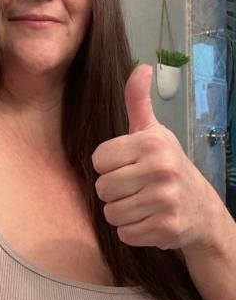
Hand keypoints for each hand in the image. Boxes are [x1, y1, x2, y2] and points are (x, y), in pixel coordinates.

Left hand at [92, 64, 223, 251]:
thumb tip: (141, 66)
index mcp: (151, 143)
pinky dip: (132, 230)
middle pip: (102, 188)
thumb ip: (138, 101)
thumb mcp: (153, 131)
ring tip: (141, 202)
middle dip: (113, 190)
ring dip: (122, 211)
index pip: (98, 160)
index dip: (108, 165)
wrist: (201, 208)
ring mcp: (164, 200)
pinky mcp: (166, 228)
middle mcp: (160, 169)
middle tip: (134, 187)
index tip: (127, 165)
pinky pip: (124, 233)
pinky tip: (149, 219)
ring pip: (111, 213)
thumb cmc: (167, 164)